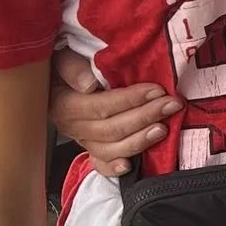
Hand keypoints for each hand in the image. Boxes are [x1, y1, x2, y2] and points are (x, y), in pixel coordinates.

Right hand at [49, 50, 178, 174]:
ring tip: (162, 129)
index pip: (101, 107)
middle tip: (171, 105)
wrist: (54, 78)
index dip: (131, 100)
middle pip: (111, 129)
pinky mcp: (89, 147)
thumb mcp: (62, 56)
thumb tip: (88, 84)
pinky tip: (129, 166)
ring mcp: (81, 139)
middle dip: (145, 117)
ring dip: (139, 140)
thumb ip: (72, 67)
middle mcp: (71, 126)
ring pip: (110, 149)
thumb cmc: (63, 64)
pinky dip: (113, 168)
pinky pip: (100, 164)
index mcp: (64, 104)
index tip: (157, 90)